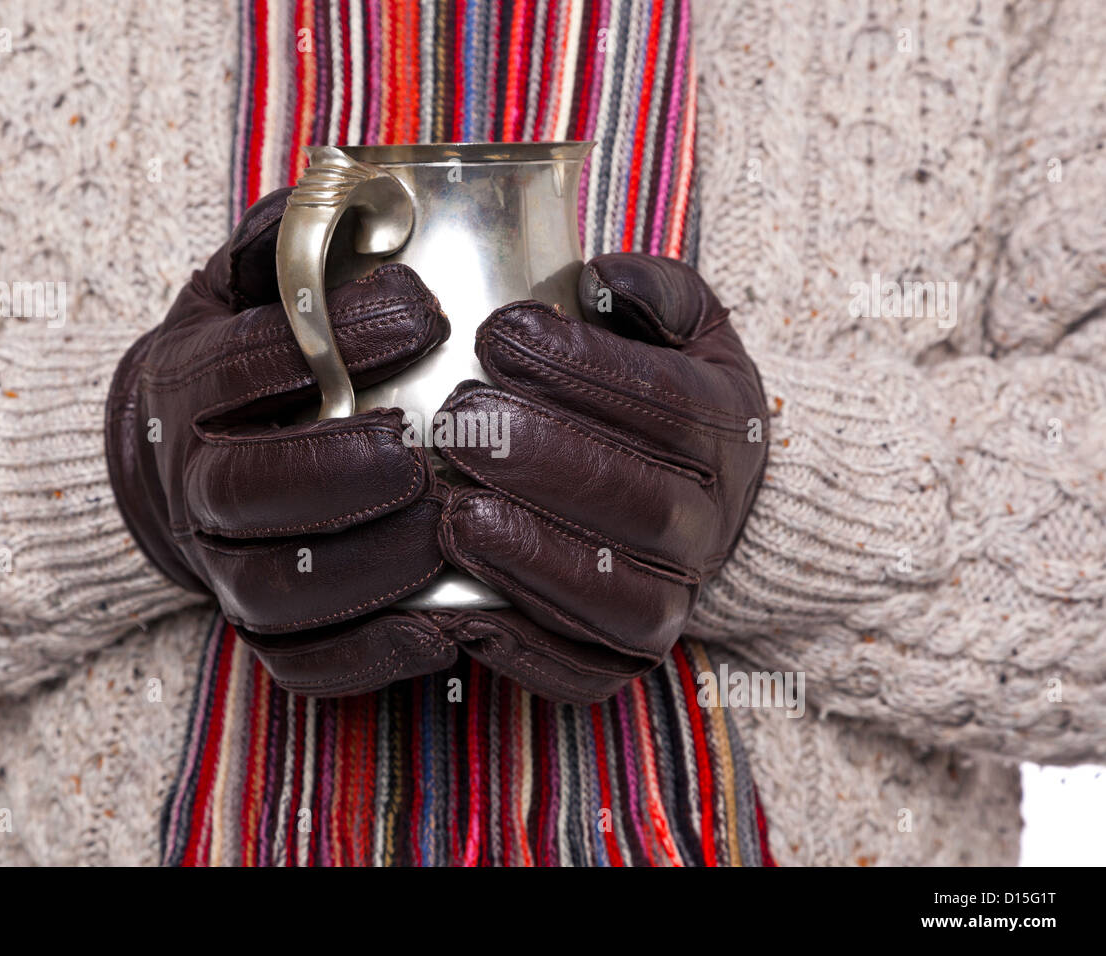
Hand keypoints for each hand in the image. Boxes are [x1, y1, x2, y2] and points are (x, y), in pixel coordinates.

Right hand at [106, 188, 460, 694]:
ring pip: (281, 589)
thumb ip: (292, 241)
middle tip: (423, 444)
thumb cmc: (242, 360)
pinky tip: (444, 630)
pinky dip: (371, 656)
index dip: (333, 338)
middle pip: (250, 490)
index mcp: (190, 385)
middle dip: (339, 468)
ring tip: (450, 527)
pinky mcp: (263, 632)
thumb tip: (364, 194)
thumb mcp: (244, 285)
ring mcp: (224, 569)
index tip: (425, 310)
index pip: (247, 363)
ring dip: (371, 565)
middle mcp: (196, 485)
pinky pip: (304, 663)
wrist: (179, 459)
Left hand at [433, 253, 767, 702]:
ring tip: (454, 516)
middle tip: (458, 423)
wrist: (707, 496)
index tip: (501, 332)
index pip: (670, 403)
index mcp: (729, 430)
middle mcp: (711, 522)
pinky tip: (460, 611)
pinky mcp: (630, 657)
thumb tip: (603, 276)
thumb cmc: (669, 395)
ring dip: (533, 559)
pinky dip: (527, 651)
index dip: (584, 369)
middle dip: (545, 461)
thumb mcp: (683, 327)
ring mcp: (676, 598)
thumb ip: (653, 291)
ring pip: (618, 600)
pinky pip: (588, 672)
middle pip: (642, 504)